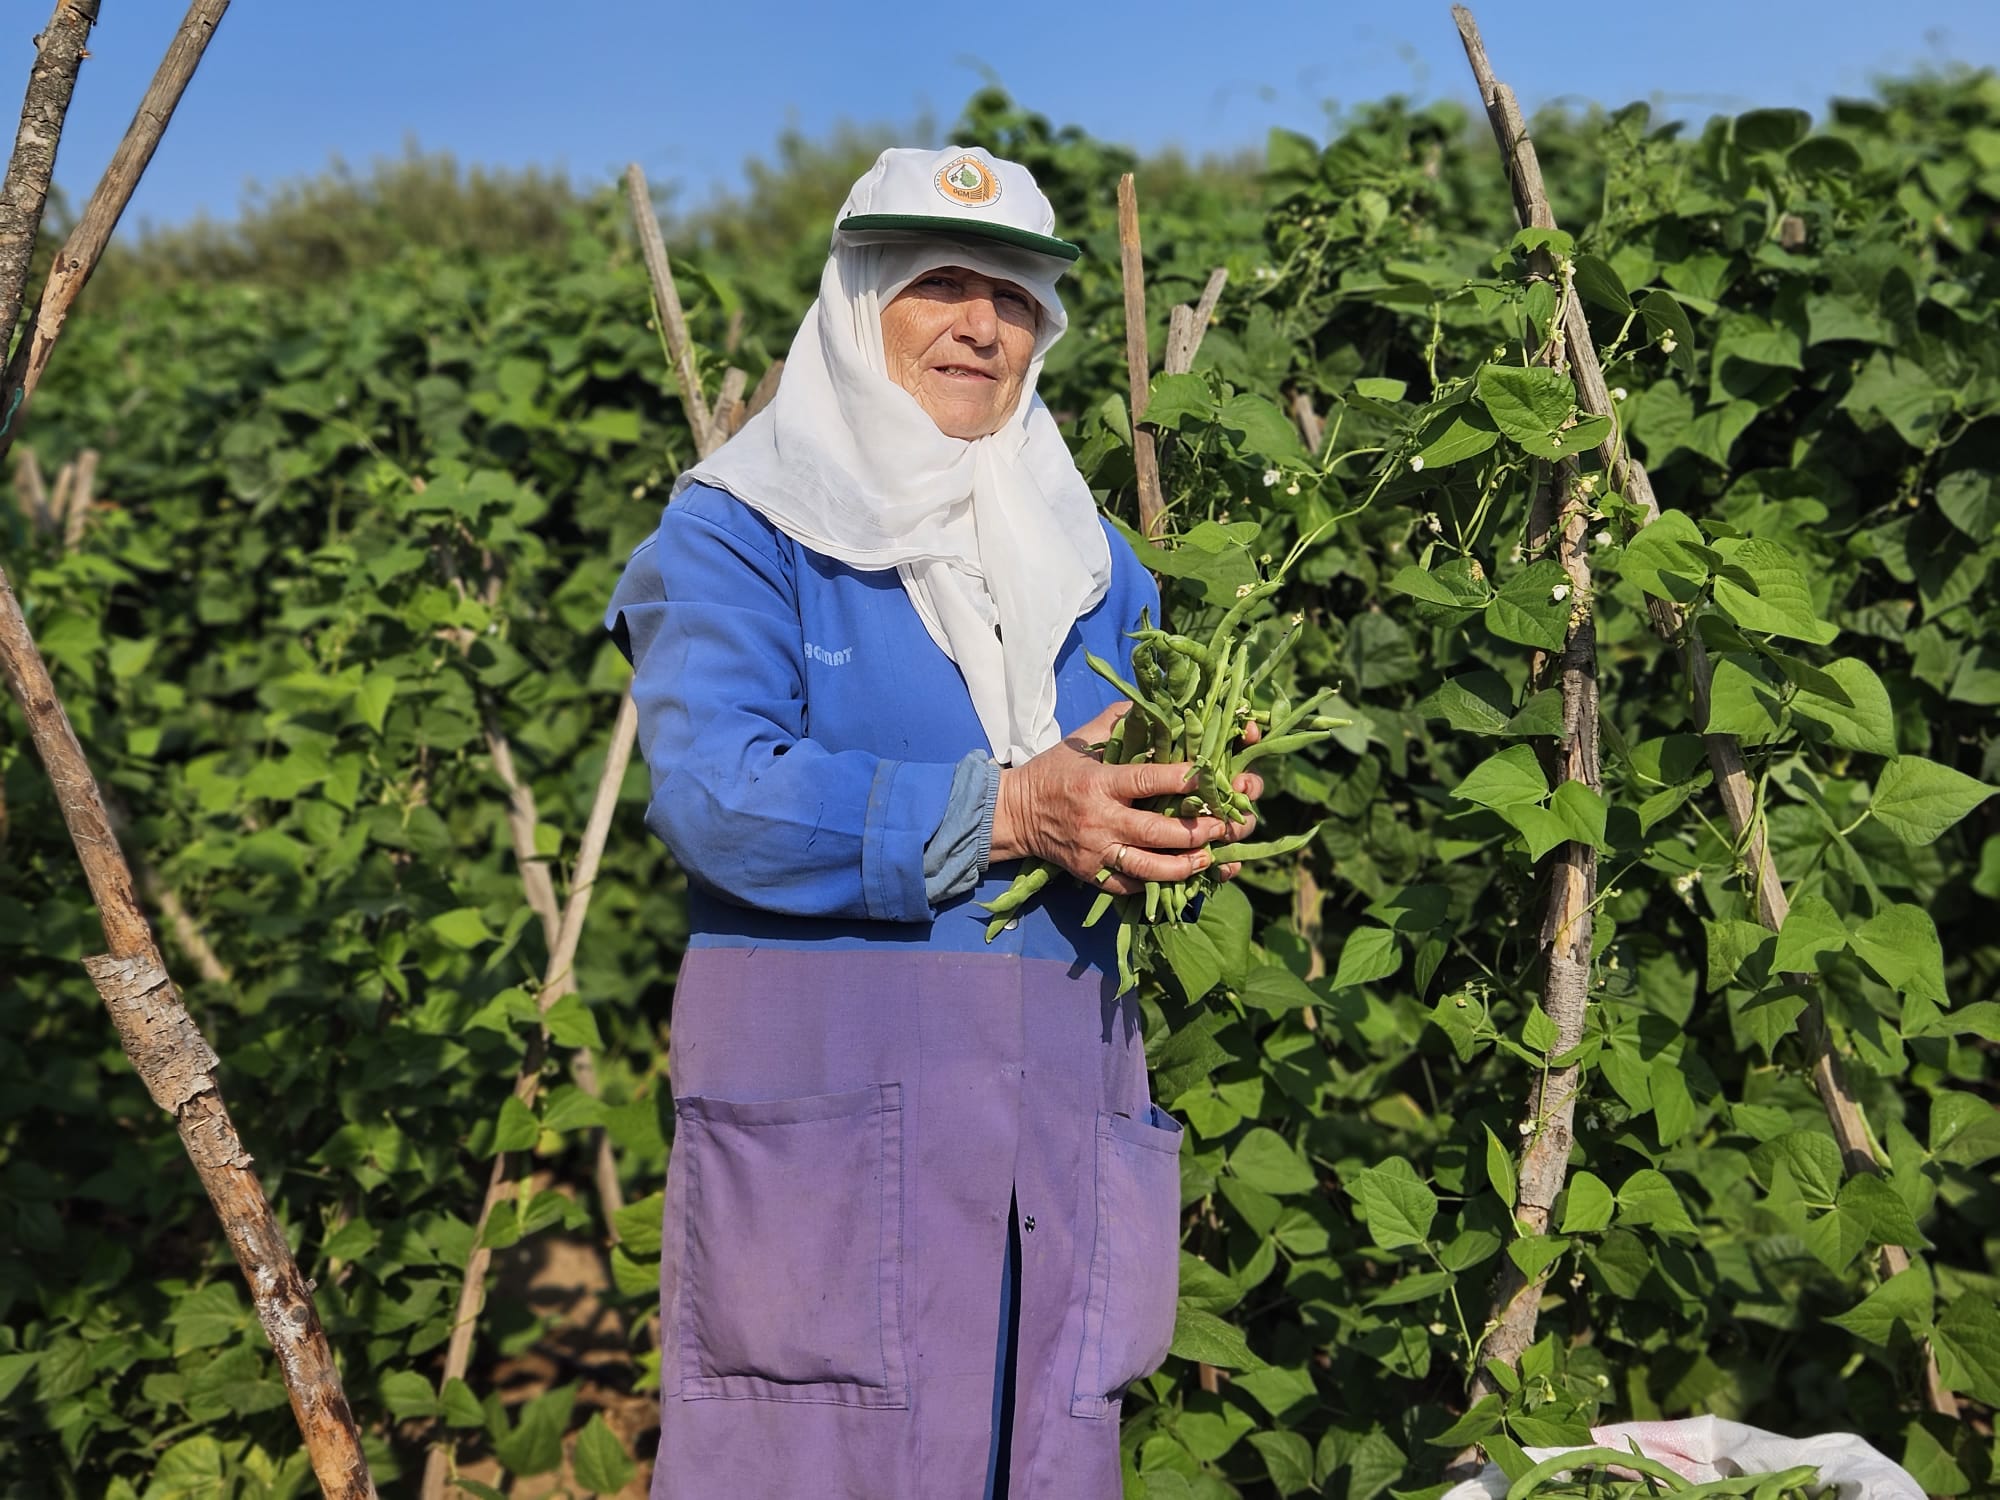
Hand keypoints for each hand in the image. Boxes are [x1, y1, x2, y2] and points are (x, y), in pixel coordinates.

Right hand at [990, 702, 1259, 894]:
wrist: (1015, 814)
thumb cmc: (1055, 771)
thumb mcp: (1081, 739)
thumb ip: (1120, 721)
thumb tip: (1159, 702)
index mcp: (1100, 782)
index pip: (1149, 780)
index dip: (1186, 780)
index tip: (1216, 777)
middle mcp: (1099, 820)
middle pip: (1157, 831)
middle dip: (1197, 830)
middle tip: (1227, 825)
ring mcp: (1096, 852)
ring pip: (1149, 868)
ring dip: (1186, 865)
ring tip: (1211, 856)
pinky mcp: (1093, 875)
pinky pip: (1132, 885)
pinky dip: (1161, 884)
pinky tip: (1185, 876)